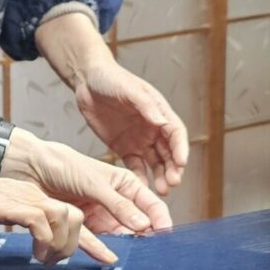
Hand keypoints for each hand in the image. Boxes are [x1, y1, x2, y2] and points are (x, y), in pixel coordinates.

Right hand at [0, 160, 85, 265]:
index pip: (70, 213)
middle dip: (72, 245)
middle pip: (76, 216)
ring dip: (60, 245)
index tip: (75, 260)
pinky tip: (33, 253)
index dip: (81, 239)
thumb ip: (17, 220)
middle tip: (51, 262)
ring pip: (66, 217)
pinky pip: (41, 222)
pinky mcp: (9, 205)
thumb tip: (33, 241)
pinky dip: (44, 241)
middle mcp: (32, 194)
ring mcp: (22, 198)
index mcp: (31, 196)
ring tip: (42, 259)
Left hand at [1, 129, 171, 262]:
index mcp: (125, 184)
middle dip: (145, 238)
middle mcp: (116, 201)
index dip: (161, 220)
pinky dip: (103, 250)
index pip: (151, 204)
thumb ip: (118, 205)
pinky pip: (97, 241)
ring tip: (133, 257)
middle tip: (150, 252)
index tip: (166, 236)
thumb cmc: (63, 165)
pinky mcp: (84, 226)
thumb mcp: (94, 183)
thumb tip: (144, 225)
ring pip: (120, 235)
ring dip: (126, 245)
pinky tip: (110, 259)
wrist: (30, 169)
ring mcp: (101, 214)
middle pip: (138, 224)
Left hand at [71, 60, 188, 195]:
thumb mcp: (128, 89)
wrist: (87, 81)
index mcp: (158, 111)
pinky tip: (141, 189)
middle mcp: (153, 128)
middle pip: (169, 152)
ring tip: (163, 190)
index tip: (182, 163)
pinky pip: (135, 166)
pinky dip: (140, 177)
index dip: (180, 148)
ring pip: (155, 162)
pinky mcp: (124, 147)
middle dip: (173, 168)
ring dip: (161, 176)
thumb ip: (145, 105)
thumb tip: (162, 121)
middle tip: (173, 182)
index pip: (176, 133)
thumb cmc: (111, 78)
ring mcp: (139, 139)